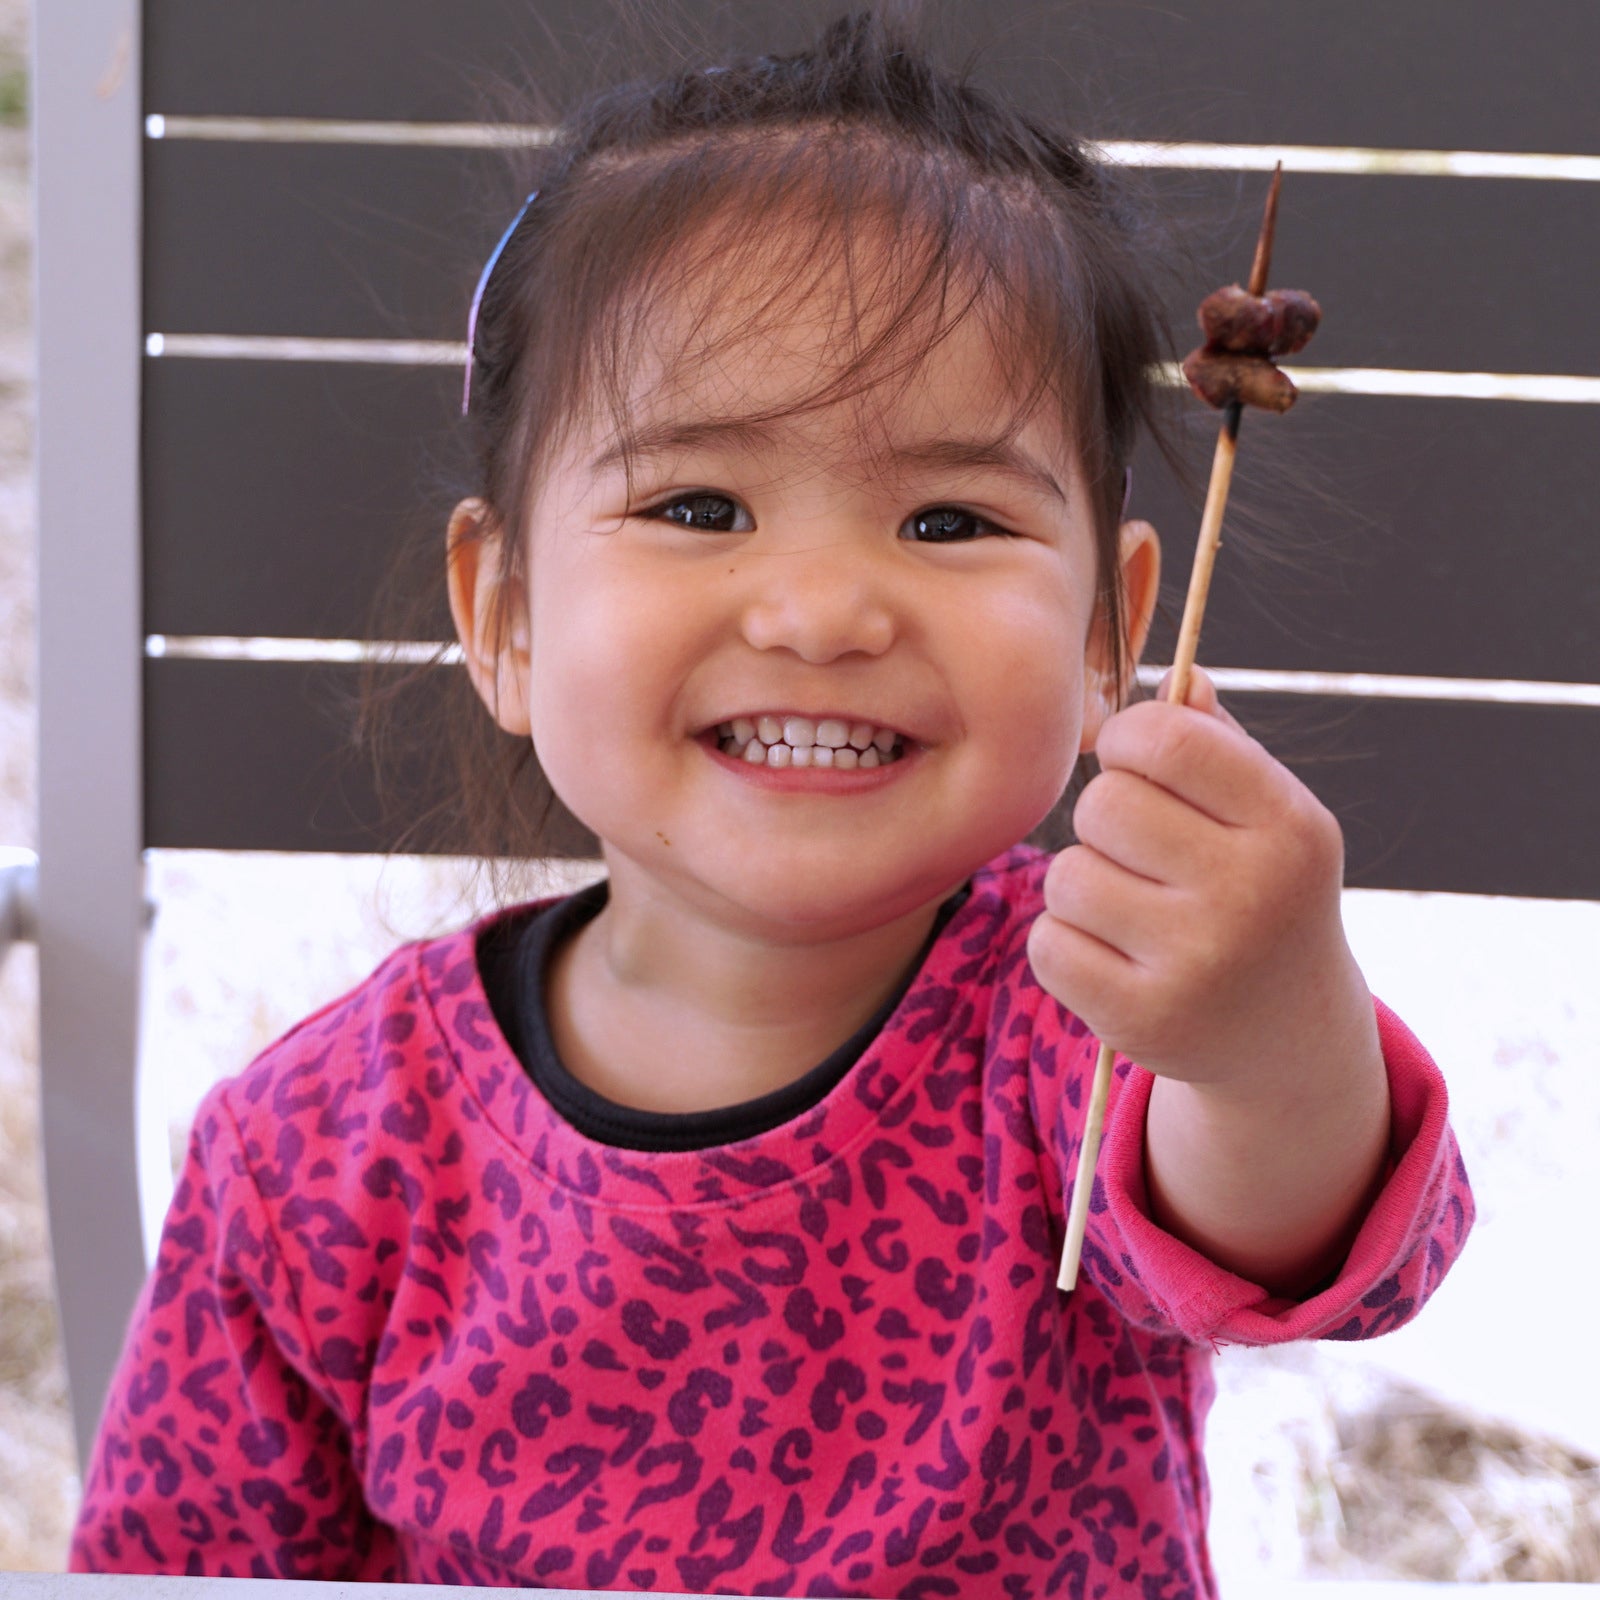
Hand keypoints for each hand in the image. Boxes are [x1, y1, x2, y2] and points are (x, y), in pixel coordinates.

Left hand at [1027, 667, 1369, 1094]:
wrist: (1288, 1036)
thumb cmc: (1260, 893)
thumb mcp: (1266, 815)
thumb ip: (1215, 741)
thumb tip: (1176, 680)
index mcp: (1289, 827)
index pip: (1165, 737)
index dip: (1127, 739)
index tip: (1134, 761)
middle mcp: (1251, 895)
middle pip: (1104, 804)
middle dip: (1106, 819)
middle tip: (1141, 852)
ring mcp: (1197, 965)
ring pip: (1067, 876)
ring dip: (1083, 886)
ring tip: (1133, 911)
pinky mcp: (1143, 1021)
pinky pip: (1048, 944)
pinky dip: (1066, 946)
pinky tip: (1116, 958)